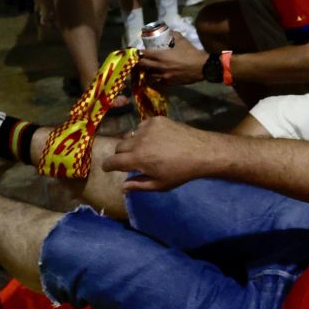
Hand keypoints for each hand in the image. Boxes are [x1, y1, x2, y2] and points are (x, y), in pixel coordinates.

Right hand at [97, 116, 214, 191]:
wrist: (202, 152)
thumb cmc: (181, 172)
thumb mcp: (159, 184)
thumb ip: (138, 185)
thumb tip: (122, 188)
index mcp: (137, 159)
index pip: (113, 161)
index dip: (107, 165)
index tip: (107, 168)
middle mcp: (138, 141)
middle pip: (119, 146)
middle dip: (120, 155)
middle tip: (129, 160)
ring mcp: (147, 127)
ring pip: (130, 135)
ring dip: (132, 143)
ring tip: (144, 149)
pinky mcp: (156, 119)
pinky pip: (142, 126)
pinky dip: (143, 133)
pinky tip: (156, 140)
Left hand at [135, 38, 207, 84]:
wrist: (201, 67)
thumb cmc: (191, 52)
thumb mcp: (182, 40)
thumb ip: (173, 35)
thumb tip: (170, 32)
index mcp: (161, 55)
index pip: (145, 53)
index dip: (140, 52)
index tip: (139, 51)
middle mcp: (160, 66)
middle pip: (144, 65)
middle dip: (140, 61)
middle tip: (141, 59)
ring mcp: (164, 76)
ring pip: (149, 75)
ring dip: (148, 72)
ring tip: (149, 69)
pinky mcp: (170, 83)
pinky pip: (158, 82)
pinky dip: (156, 80)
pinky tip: (158, 77)